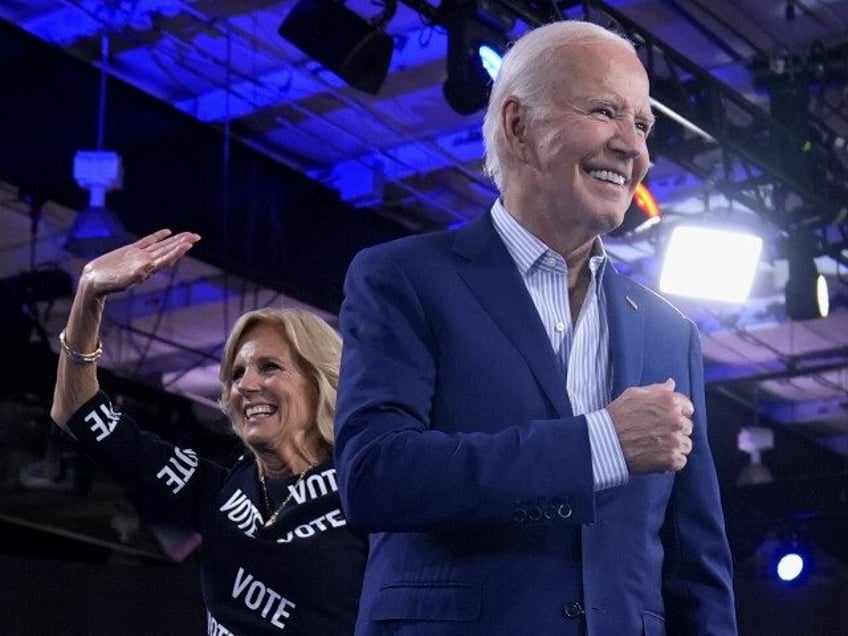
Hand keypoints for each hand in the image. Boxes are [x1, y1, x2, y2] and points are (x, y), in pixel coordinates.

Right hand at [78, 229, 200, 297]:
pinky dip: (158, 236)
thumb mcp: (123, 280)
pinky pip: (147, 241)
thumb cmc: (107, 284)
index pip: (167, 258)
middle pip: (168, 251)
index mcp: (147, 269)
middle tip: (197, 236)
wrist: (93, 282)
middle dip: (183, 243)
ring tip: (188, 234)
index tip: (189, 244)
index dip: (178, 251)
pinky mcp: (130, 250)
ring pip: (161, 246)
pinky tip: (167, 232)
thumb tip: (150, 267)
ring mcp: (139, 256)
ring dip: (175, 240)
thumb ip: (137, 273)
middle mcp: (146, 262)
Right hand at [607, 378, 693, 473]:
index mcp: (670, 402)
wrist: (606, 441)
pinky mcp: (671, 459)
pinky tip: (656, 456)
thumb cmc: (618, 416)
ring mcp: (675, 441)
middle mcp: (676, 420)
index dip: (677, 413)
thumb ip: (657, 389)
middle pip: (687, 427)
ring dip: (675, 446)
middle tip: (656, 433)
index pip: (688, 408)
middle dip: (675, 430)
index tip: (665, 419)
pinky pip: (681, 461)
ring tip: (656, 446)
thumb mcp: (634, 394)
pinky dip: (671, 461)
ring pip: (686, 445)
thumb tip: (671, 384)